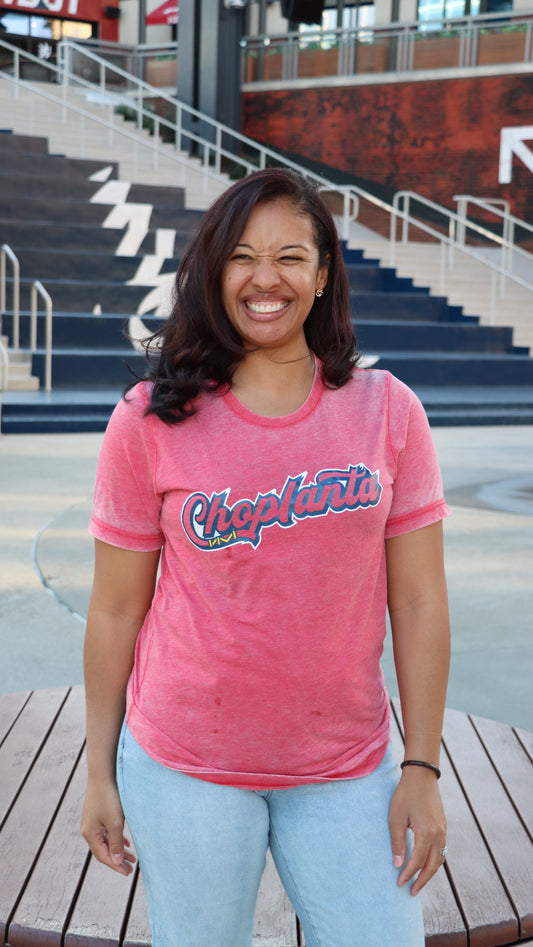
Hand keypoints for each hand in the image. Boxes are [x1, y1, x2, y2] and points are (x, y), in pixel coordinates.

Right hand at [81, 779, 135, 875]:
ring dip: (118, 850)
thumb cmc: (109, 798)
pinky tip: (126, 843)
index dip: (116, 865)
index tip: (128, 872)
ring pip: (106, 841)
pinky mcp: (98, 814)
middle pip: (104, 850)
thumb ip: (115, 843)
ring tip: (132, 858)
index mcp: (90, 834)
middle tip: (131, 868)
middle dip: (117, 860)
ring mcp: (93, 821)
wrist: (103, 774)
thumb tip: (116, 860)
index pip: (103, 856)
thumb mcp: (115, 823)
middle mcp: (89, 829)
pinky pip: (107, 832)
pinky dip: (116, 838)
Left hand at [388, 767, 446, 895]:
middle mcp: (438, 834)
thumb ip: (397, 842)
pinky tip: (426, 863)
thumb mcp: (396, 817)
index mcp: (427, 833)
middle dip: (422, 880)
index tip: (399, 884)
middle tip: (412, 892)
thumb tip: (398, 865)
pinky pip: (441, 849)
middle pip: (432, 866)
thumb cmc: (405, 794)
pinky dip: (434, 861)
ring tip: (419, 882)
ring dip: (430, 872)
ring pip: (439, 859)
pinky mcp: (443, 825)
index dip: (408, 875)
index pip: (417, 862)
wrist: (421, 774)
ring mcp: (443, 830)